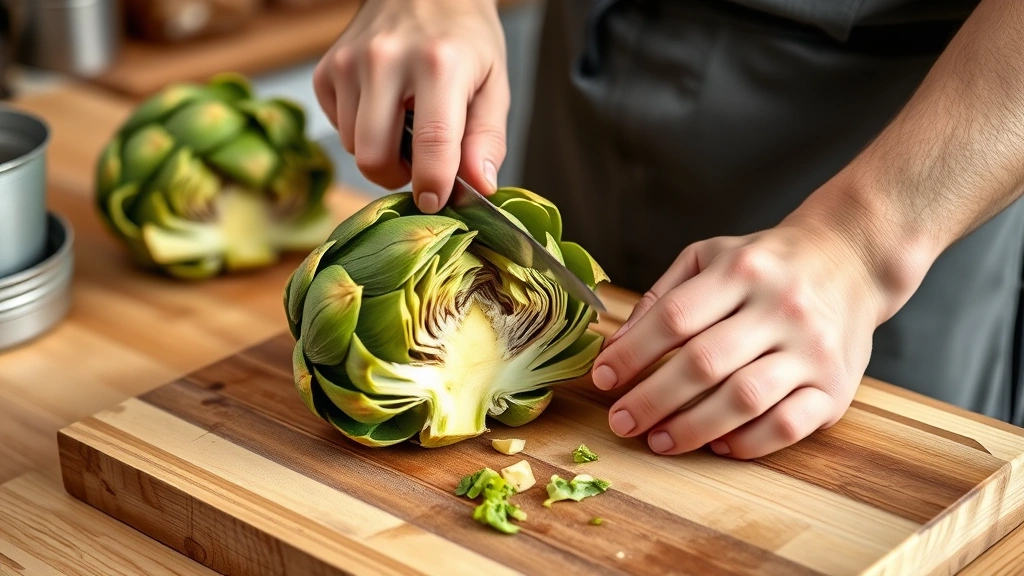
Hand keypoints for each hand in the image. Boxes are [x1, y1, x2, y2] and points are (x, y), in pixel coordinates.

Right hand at [313, 0, 507, 212]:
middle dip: (398, 176)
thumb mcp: (493, 84)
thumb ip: (487, 138)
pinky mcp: (327, 69)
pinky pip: (337, 127)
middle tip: (421, 165)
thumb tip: (480, 186)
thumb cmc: (464, 38)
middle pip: (375, 156)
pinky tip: (382, 107)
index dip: (433, 185)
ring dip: (381, 152)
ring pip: (354, 147)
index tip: (436, 202)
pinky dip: (360, 131)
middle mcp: (387, 60)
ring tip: (405, 126)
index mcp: (439, 64)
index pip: (431, 144)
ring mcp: (349, 62)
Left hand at [591, 218, 900, 459]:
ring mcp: (812, 349)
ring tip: (657, 441)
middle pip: (703, 363)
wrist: (851, 260)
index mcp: (742, 270)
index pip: (674, 317)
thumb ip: (661, 298)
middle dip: (652, 399)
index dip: (631, 354)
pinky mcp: (836, 387)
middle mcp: (780, 307)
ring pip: (744, 398)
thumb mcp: (709, 258)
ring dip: (691, 429)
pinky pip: (785, 426)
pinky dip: (746, 443)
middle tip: (621, 422)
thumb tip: (615, 347)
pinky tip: (716, 445)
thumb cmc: (766, 264)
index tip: (602, 379)